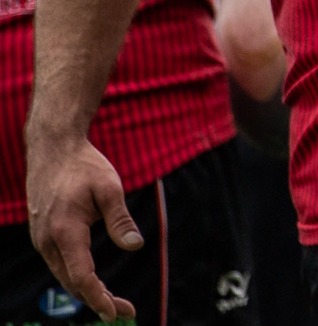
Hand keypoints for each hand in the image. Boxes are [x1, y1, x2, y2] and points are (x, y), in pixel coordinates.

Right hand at [27, 135, 140, 321]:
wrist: (53, 149)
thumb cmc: (84, 166)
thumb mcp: (110, 188)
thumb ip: (120, 219)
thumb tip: (135, 246)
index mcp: (65, 231)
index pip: (82, 276)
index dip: (98, 298)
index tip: (115, 314)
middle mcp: (47, 240)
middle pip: (72, 282)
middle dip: (97, 299)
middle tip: (126, 311)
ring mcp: (40, 239)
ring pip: (63, 275)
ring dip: (86, 290)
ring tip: (113, 302)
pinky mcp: (41, 235)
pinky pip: (58, 264)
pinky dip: (75, 276)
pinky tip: (92, 281)